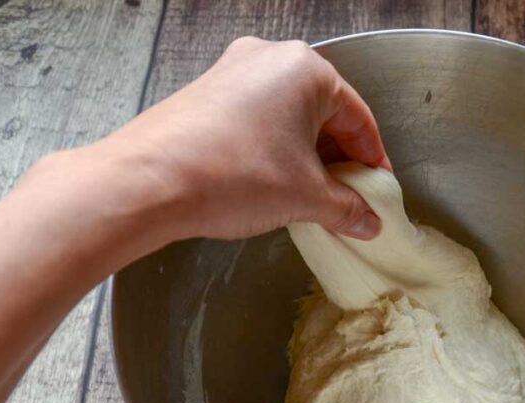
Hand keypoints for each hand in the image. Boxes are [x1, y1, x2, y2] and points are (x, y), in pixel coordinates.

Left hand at [86, 37, 390, 241]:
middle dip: (338, 160)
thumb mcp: (305, 197)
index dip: (373, 162)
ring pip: (289, 117)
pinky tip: (271, 183)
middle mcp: (270, 58)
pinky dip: (273, 149)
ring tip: (308, 197)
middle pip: (324, 114)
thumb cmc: (233, 176)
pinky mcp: (206, 92)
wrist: (147, 182)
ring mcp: (233, 71)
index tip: (377, 192)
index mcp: (306, 70)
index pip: (359, 119)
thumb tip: (368, 222)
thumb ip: (346, 208)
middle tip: (347, 199)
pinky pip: (257, 119)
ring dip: (305, 157)